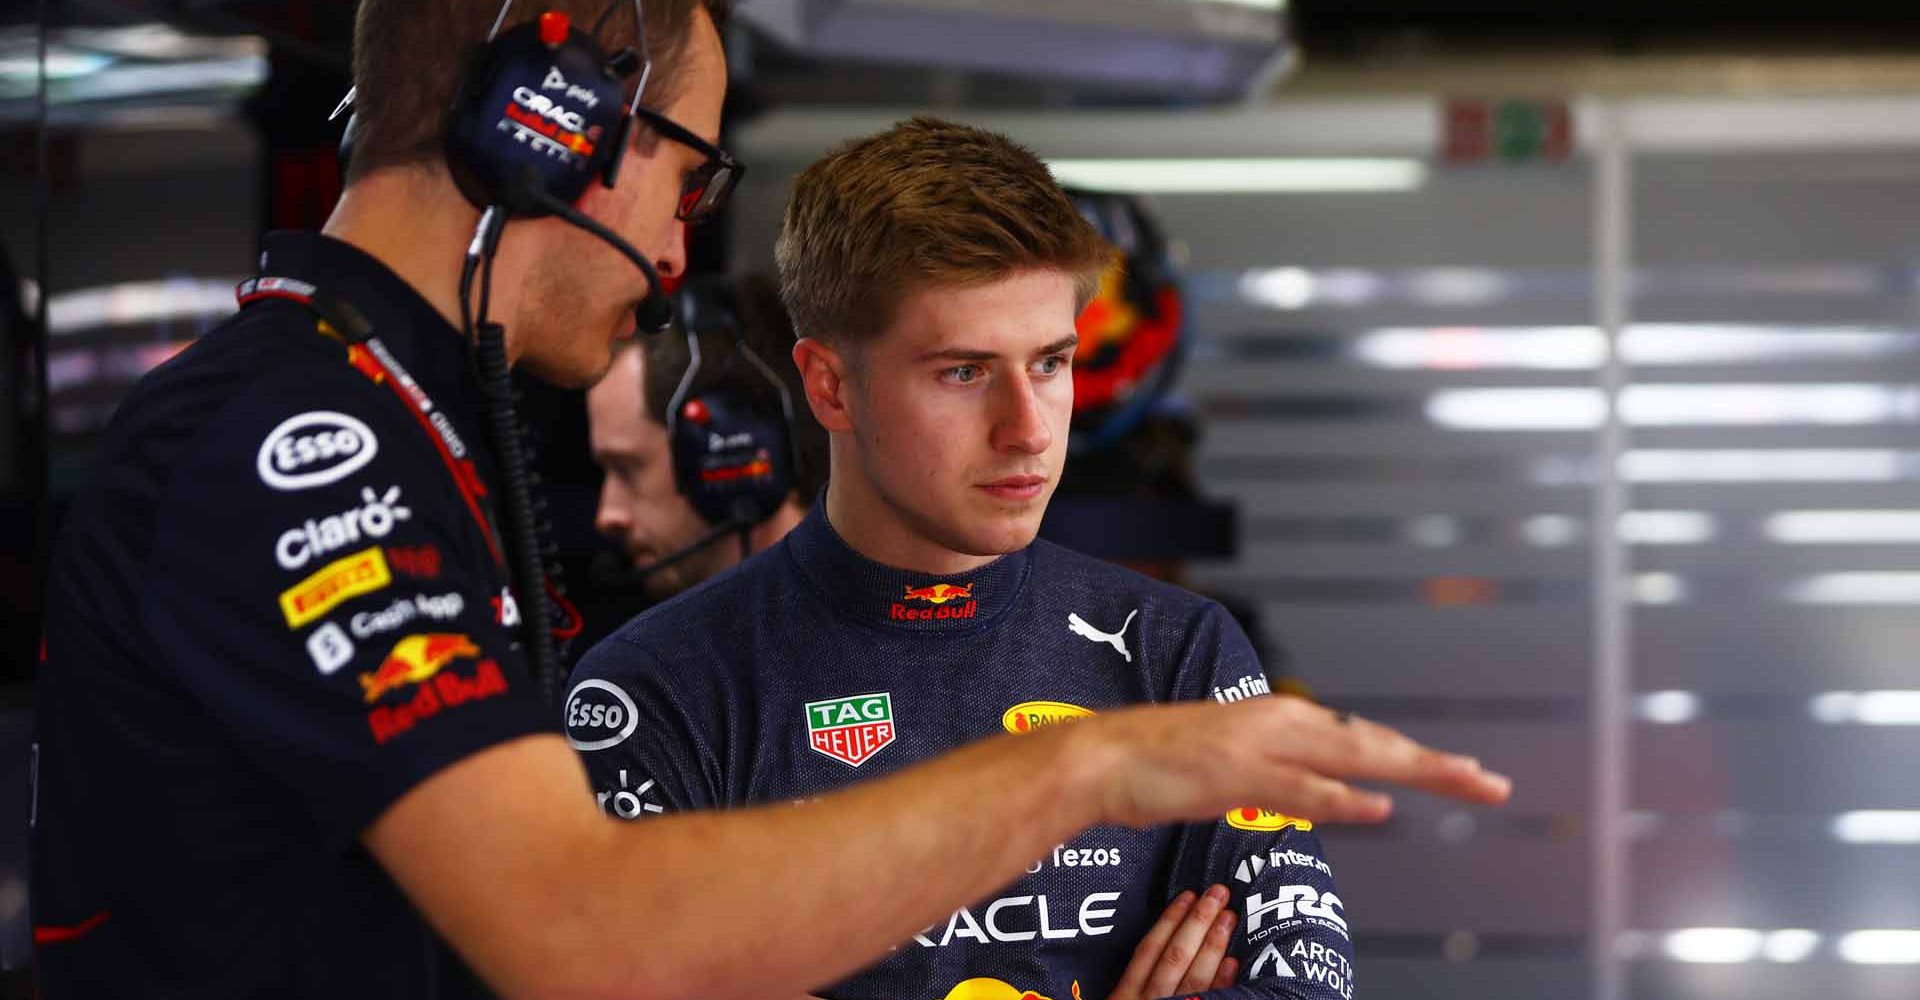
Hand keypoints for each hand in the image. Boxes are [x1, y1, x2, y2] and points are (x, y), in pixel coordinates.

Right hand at [1066, 695, 1512, 828]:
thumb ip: (1294, 781)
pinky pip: (1299, 789)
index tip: (1464, 771)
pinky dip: (1340, 798)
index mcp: (1283, 720)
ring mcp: (1261, 747)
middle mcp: (1282, 723)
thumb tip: (1345, 797)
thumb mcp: (1241, 771)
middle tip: (1492, 783)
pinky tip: (1376, 808)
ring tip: (1463, 781)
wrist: (1104, 757)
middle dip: (1437, 764)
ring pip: (1352, 757)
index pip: (1364, 740)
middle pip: (1374, 744)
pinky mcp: (1236, 773)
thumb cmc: (1164, 766)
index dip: (1417, 757)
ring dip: (1412, 769)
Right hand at [1107, 885, 1238, 999]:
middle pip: (1175, 956)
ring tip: (1229, 917)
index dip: (1170, 920)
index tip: (1189, 895)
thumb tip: (1164, 939)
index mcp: (1126, 994)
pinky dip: (1222, 982)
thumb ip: (1136, 980)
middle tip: (1217, 894)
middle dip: (1198, 922)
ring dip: (1213, 945)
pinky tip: (1233, 961)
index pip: (1148, 949)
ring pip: (1194, 977)